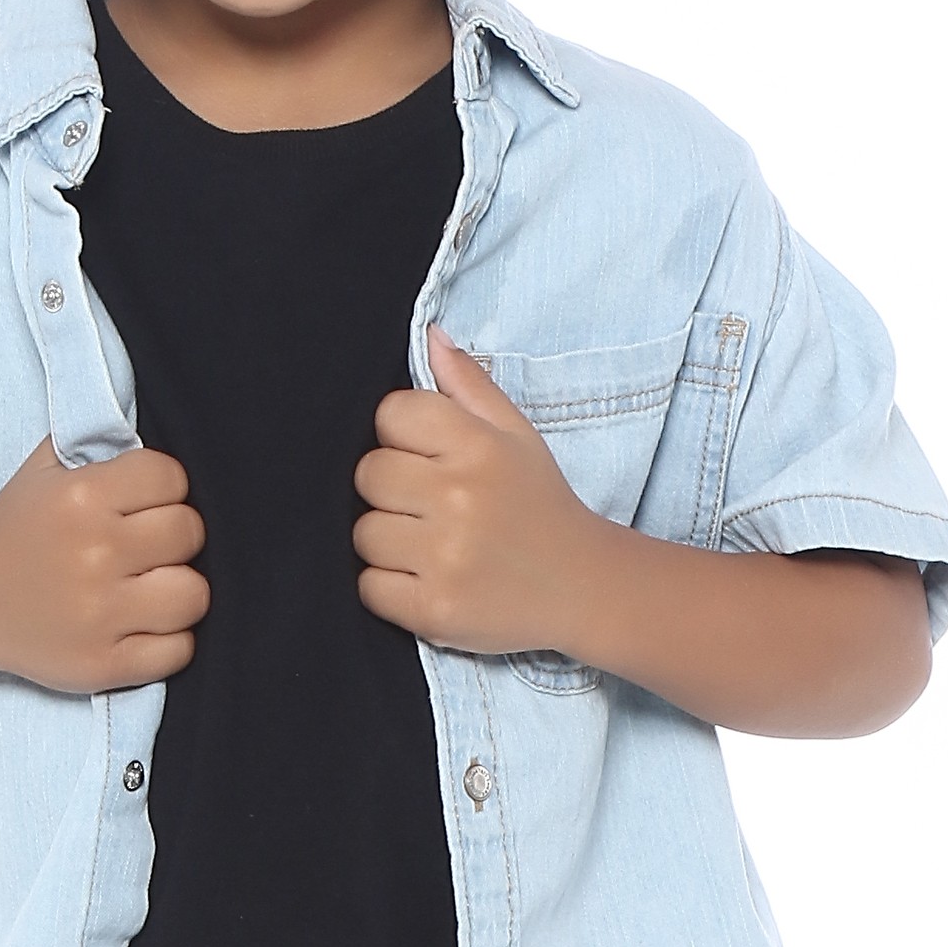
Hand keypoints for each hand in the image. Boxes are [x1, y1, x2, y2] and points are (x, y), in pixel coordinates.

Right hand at [0, 438, 207, 692]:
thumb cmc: (15, 532)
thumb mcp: (43, 470)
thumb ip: (95, 445)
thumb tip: (150, 441)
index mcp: (81, 496)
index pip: (171, 478)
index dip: (165, 490)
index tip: (145, 505)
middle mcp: (93, 552)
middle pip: (189, 533)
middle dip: (174, 539)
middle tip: (148, 550)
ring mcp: (98, 614)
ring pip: (193, 595)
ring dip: (178, 591)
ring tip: (151, 589)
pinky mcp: (101, 664)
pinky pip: (178, 651)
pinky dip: (170, 641)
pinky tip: (143, 627)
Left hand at [352, 332, 609, 654]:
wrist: (583, 587)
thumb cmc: (540, 504)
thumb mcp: (516, 435)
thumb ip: (469, 384)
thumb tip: (429, 336)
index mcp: (478, 446)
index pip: (391, 414)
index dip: (402, 438)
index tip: (430, 461)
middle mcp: (460, 498)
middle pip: (369, 475)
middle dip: (391, 492)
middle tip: (431, 509)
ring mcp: (446, 557)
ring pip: (364, 533)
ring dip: (389, 543)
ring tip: (432, 547)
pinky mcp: (435, 610)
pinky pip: (369, 587)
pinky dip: (389, 588)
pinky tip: (428, 581)